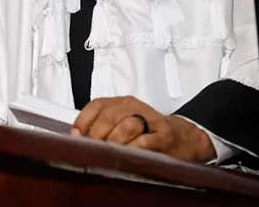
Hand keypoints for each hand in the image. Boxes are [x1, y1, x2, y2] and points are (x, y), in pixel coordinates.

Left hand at [70, 96, 215, 161]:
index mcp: (123, 103)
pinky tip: (127, 154)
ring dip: (115, 141)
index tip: (76, 134)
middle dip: (98, 133)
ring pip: (128, 125)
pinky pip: (146, 141)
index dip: (84, 119)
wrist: (182, 136)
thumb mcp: (125, 121)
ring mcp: (151, 121)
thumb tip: (78, 137)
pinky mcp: (164, 136)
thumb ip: (104, 125)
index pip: (98, 104)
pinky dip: (134, 148)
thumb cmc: (148, 131)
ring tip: (109, 152)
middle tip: (93, 147)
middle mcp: (136, 107)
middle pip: (111, 115)